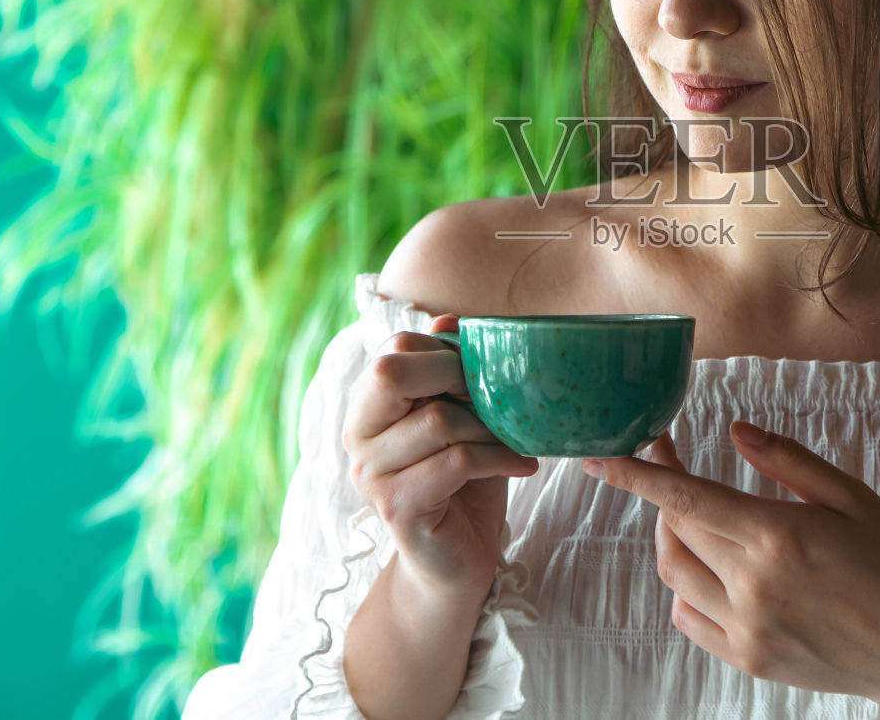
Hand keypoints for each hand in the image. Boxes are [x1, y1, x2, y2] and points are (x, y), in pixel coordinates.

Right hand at [342, 314, 539, 597]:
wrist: (456, 562)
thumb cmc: (462, 483)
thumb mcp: (460, 419)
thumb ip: (450, 373)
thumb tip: (449, 317)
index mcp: (366, 408)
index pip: (393, 351)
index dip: (443, 352)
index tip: (481, 376)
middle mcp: (356, 438)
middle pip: (394, 375)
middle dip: (456, 377)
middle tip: (497, 398)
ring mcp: (371, 475)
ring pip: (438, 422)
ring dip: (491, 427)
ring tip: (518, 437)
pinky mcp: (397, 507)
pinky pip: (455, 463)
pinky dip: (499, 458)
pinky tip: (523, 464)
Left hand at [583, 423, 879, 716]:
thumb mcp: (854, 499)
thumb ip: (788, 462)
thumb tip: (735, 431)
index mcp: (778, 536)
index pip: (686, 497)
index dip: (635, 475)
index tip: (597, 456)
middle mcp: (753, 584)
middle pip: (675, 527)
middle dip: (663, 488)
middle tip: (673, 457)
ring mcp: (746, 628)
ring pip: (674, 572)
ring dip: (671, 535)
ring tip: (695, 511)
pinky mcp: (748, 658)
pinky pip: (688, 616)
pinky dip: (686, 585)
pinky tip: (714, 567)